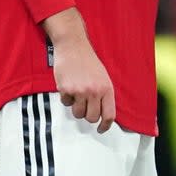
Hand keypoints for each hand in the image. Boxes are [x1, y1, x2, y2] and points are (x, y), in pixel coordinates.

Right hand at [41, 9, 115, 132]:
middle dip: (87, 115)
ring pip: (78, 113)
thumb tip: (103, 114)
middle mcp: (95, 91)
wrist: (73, 46)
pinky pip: (66, 103)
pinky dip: (66, 97)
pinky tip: (68, 85)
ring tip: (76, 93)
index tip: (100, 129)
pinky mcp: (66, 89)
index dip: (105, 126)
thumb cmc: (88, 62)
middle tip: (84, 106)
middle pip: (91, 118)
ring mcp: (80, 91)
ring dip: (76, 107)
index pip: (109, 115)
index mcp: (107, 88)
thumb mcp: (103, 77)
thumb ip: (104, 94)